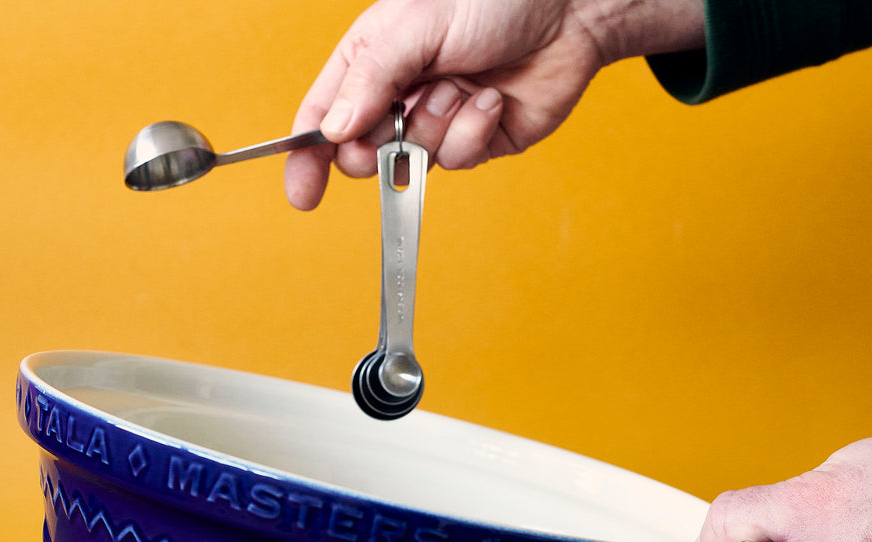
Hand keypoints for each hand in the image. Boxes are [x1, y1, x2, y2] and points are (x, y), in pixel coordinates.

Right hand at [285, 0, 706, 209]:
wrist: (568, 10)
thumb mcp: (414, 28)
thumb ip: (369, 80)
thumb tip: (333, 132)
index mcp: (371, 60)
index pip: (324, 118)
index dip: (307, 157)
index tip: (303, 193)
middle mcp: (399, 94)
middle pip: (361, 153)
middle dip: (377, 145)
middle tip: (395, 121)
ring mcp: (437, 121)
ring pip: (412, 161)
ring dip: (436, 126)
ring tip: (461, 87)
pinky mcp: (476, 141)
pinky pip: (458, 160)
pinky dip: (473, 132)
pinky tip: (491, 100)